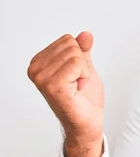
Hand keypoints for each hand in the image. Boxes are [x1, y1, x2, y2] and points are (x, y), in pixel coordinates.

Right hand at [27, 31, 104, 156]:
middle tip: (78, 82)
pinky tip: (78, 89)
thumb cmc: (84, 98)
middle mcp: (36, 70)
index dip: (79, 58)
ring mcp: (42, 78)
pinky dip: (85, 76)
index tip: (75, 76)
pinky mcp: (53, 85)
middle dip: (82, 64)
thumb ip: (82, 50)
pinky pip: (77, 64)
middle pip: (71, 44)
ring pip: (75, 54)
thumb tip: (85, 34)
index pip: (67, 40)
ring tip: (77, 86)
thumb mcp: (84, 67)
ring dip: (84, 71)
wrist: (87, 121)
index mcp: (39, 63)